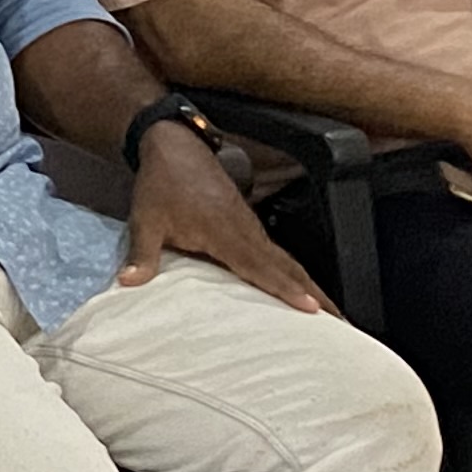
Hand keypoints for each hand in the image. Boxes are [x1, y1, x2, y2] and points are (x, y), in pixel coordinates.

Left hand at [119, 123, 328, 310]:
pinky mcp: (249, 224)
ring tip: (334, 314)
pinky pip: (278, 253)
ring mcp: (251, 227)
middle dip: (316, 294)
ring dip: (311, 285)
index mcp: (224, 233)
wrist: (174, 147)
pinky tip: (301, 288)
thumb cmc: (160, 186)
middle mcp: (246, 231)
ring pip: (287, 260)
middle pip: (288, 267)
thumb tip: (128, 283)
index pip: (260, 267)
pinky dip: (295, 272)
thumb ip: (143, 254)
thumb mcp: (145, 220)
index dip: (285, 289)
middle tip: (343, 324)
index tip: (313, 309)